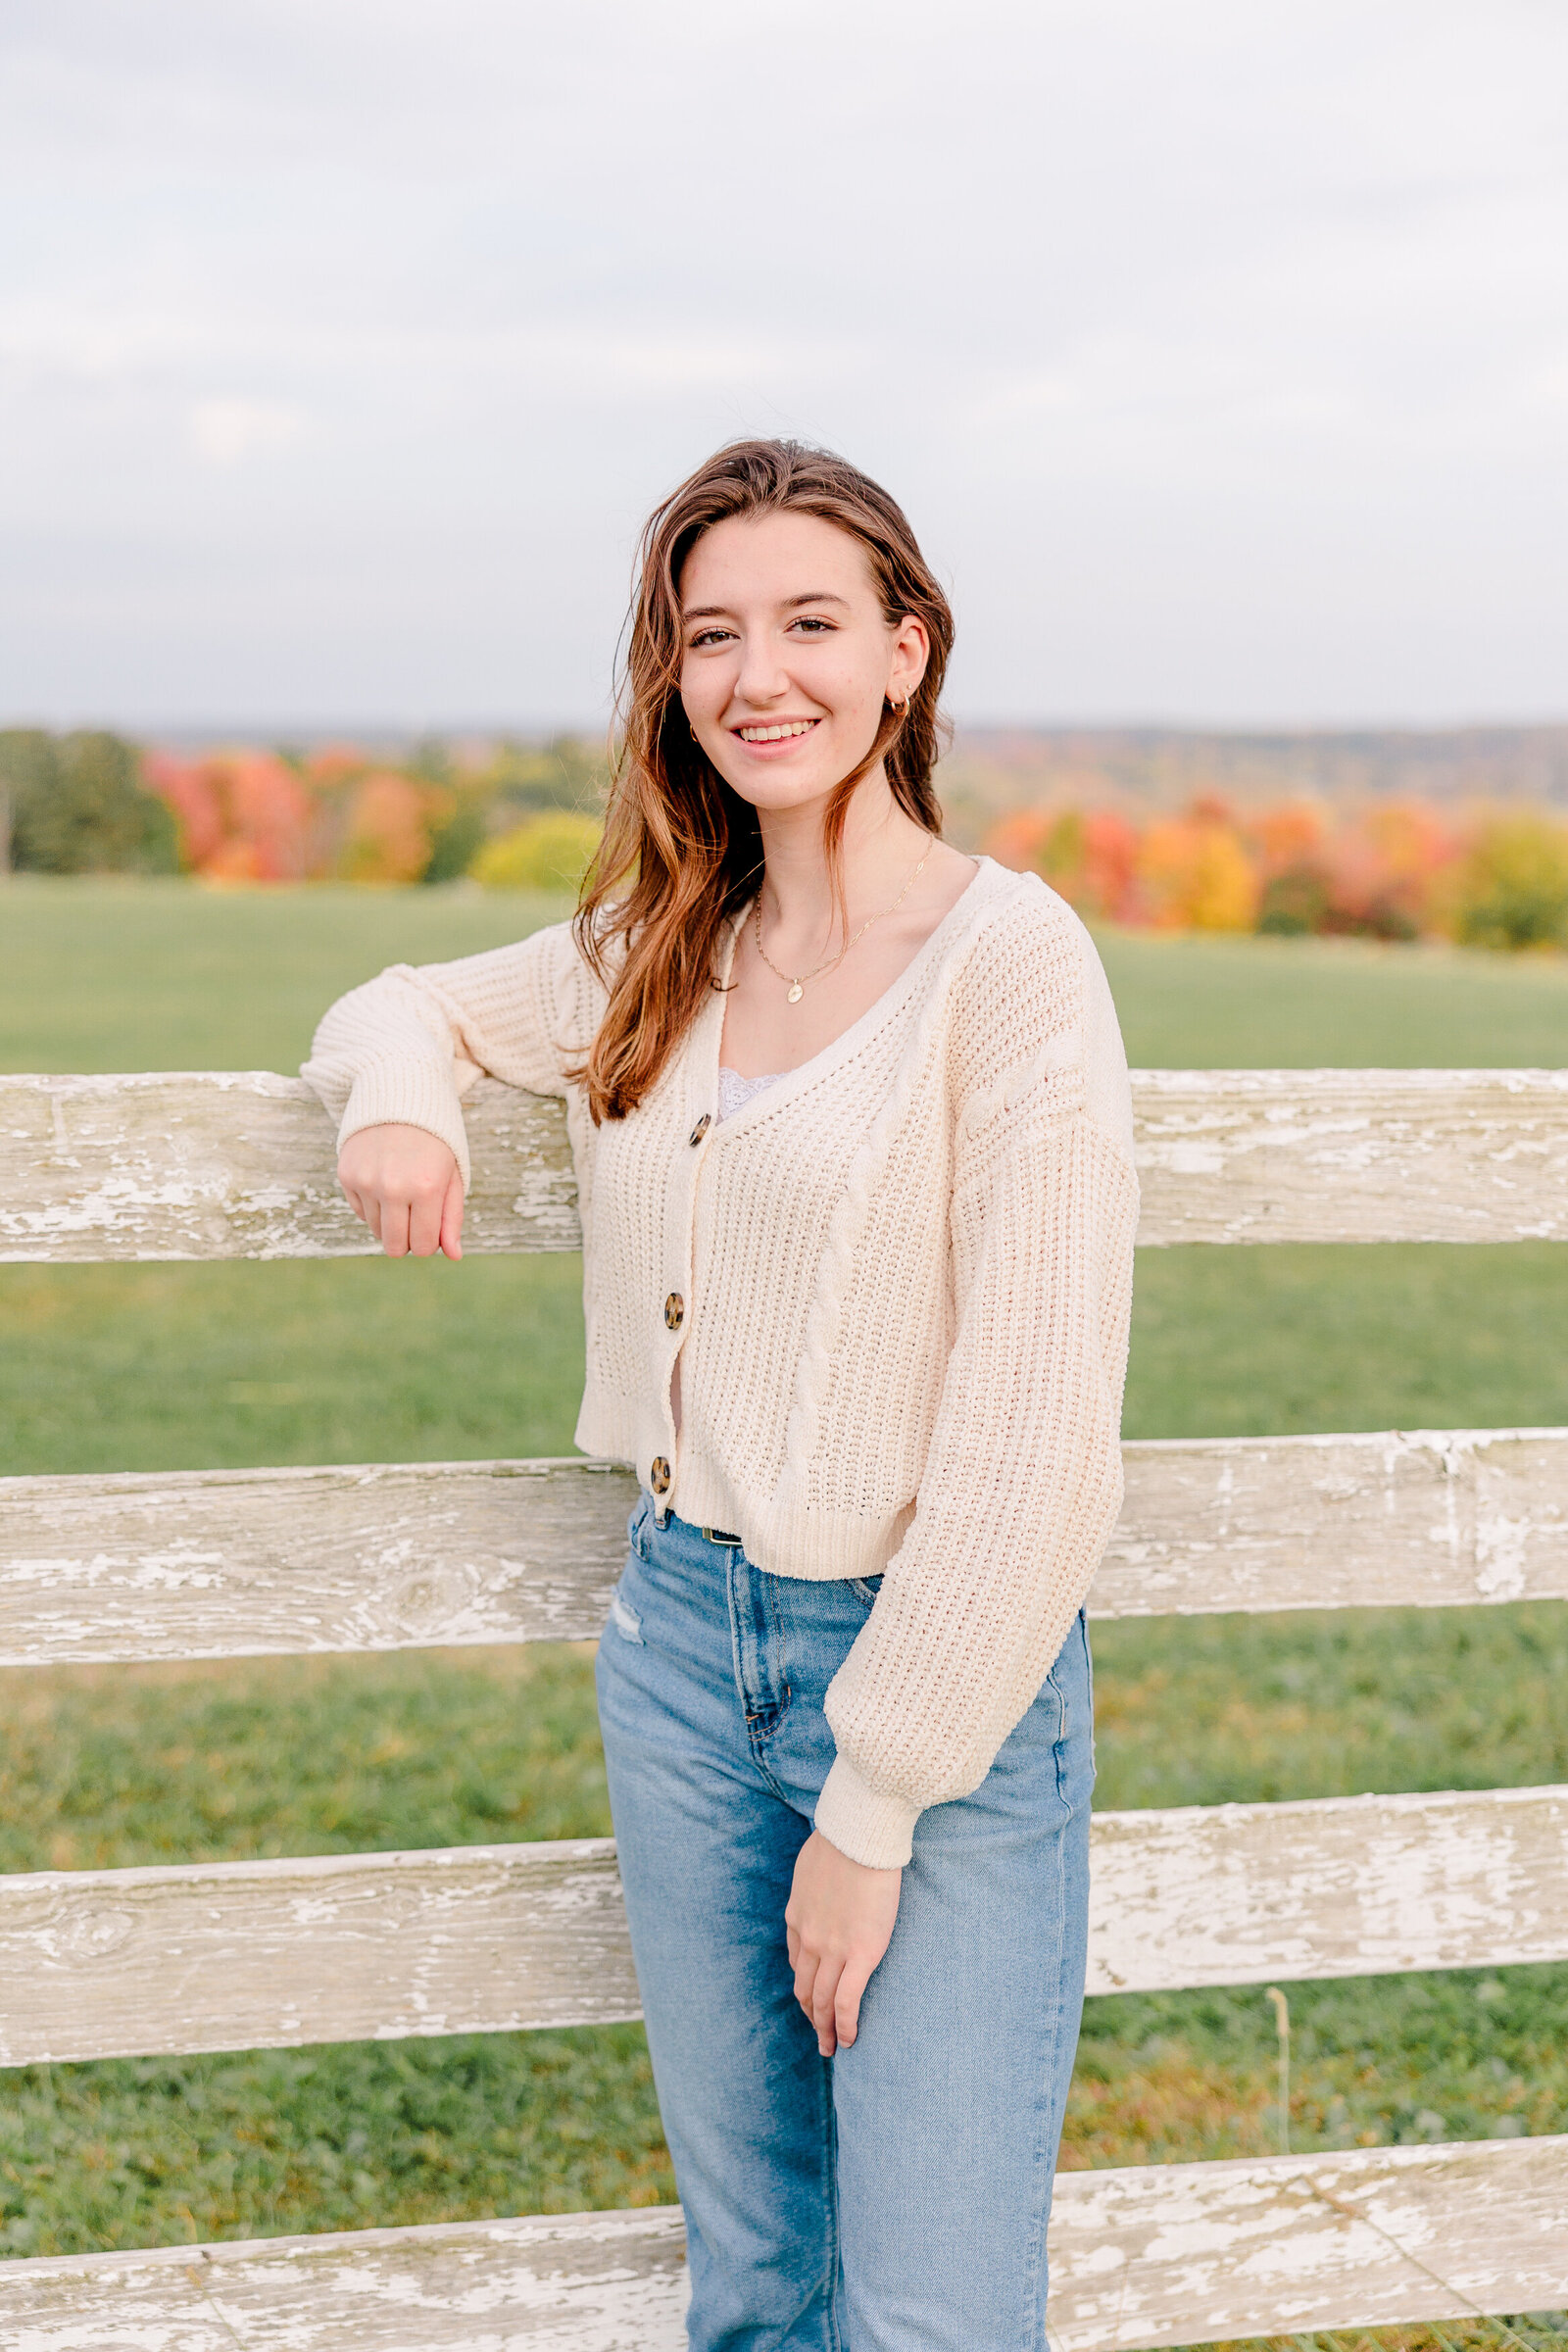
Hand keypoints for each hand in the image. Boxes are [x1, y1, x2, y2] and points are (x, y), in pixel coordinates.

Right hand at [338, 1123, 463, 1258]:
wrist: (398, 1096)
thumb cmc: (435, 1141)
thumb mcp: (452, 1175)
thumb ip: (452, 1218)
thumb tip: (454, 1256)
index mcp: (427, 1188)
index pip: (423, 1246)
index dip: (428, 1244)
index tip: (431, 1228)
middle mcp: (393, 1187)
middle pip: (394, 1247)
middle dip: (407, 1241)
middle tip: (415, 1217)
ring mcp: (366, 1181)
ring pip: (376, 1231)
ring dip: (390, 1221)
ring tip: (401, 1192)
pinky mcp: (346, 1174)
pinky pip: (359, 1212)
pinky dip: (373, 1205)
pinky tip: (383, 1181)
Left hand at [784, 1830, 901, 2056]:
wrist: (859, 1836)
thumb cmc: (842, 1839)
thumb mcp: (813, 1863)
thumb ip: (815, 1882)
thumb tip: (821, 1882)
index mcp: (798, 1916)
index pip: (796, 1961)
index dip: (804, 1984)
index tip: (811, 1998)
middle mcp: (809, 1938)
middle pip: (805, 1988)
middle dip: (810, 2016)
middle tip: (819, 2036)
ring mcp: (832, 1950)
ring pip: (822, 2002)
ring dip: (825, 2029)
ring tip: (832, 2048)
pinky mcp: (860, 1955)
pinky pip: (847, 2002)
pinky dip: (845, 2026)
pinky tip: (850, 2040)